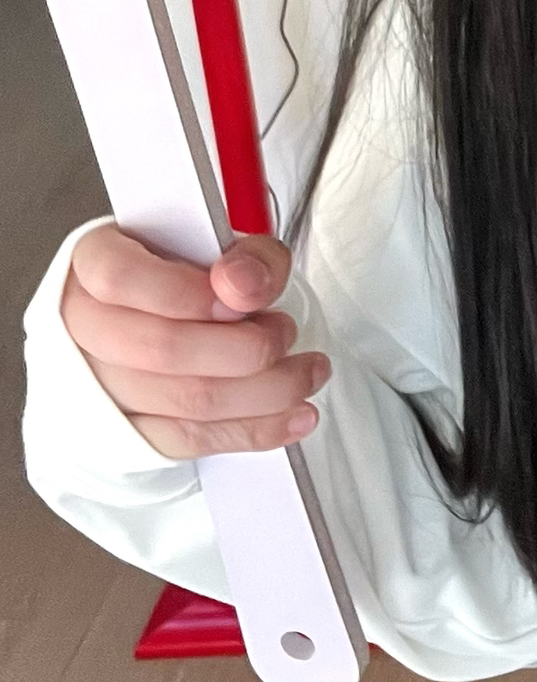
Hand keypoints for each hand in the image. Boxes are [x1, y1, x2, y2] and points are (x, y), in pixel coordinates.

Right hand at [60, 226, 329, 460]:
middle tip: (285, 332)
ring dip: (265, 391)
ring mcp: (100, 388)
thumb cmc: (181, 268)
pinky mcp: (127, 435)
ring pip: (186, 401)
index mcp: (94, 263)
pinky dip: (254, 430)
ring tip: (307, 372)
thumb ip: (243, 253)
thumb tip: (245, 284)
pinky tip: (295, 416)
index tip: (244, 294)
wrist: (148, 312)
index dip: (186, 292)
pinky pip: (191, 441)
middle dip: (246, 346)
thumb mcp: (218, 239)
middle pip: (163, 350)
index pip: (120, 278)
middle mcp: (85, 327)